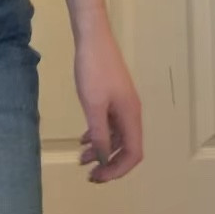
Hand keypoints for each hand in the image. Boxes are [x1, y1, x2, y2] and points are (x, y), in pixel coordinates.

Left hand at [73, 21, 142, 183]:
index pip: (133, 154)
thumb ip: (100, 135)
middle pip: (126, 148)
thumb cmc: (93, 71)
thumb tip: (104, 160)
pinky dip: (99, 134)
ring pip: (116, 136)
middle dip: (109, 163)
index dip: (118, 170)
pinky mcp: (113, 96)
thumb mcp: (93, 106)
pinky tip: (84, 138)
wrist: (92, 37)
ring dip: (101, 149)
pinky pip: (110, 123)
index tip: (98, 176)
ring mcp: (122, 103)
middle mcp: (131, 112)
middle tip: (89, 175)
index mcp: (131, 116)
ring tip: (81, 158)